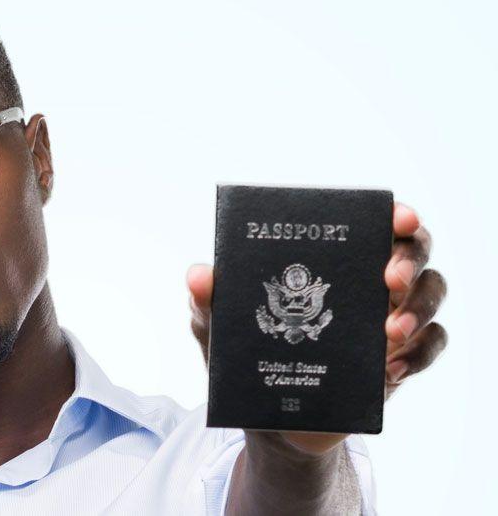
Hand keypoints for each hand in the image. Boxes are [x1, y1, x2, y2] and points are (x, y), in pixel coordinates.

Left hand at [186, 201, 446, 454]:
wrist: (269, 418)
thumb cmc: (245, 356)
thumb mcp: (218, 326)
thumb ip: (207, 300)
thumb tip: (200, 275)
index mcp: (329, 260)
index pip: (372, 223)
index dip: (392, 214)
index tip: (397, 216)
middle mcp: (367, 281)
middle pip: (414, 251)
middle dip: (409, 258)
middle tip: (388, 279)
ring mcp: (388, 319)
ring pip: (431, 293)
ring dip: (418, 308)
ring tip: (389, 333)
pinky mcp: (399, 361)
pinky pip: (431, 347)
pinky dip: (421, 353)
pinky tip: (392, 368)